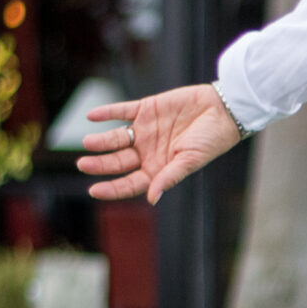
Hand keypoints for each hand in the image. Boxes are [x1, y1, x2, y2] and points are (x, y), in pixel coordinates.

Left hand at [77, 85, 246, 204]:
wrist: (223, 110)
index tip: (95, 191)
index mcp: (158, 168)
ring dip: (101, 141)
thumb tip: (151, 198)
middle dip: (100, 164)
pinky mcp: (146, 109)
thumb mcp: (190, 161)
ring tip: (88, 142)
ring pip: (116, 138)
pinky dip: (106, 112)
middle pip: (118, 161)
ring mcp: (145, 130)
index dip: (112, 188)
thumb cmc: (211, 140)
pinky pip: (121, 111)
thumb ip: (169, 177)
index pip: (131, 183)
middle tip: (83, 164)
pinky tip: (92, 116)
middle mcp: (148, 151)